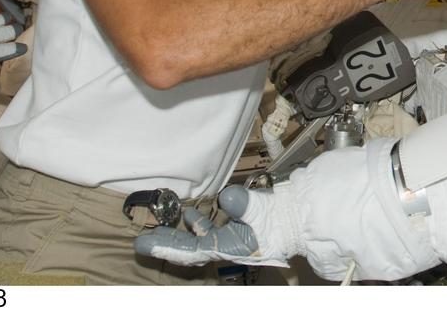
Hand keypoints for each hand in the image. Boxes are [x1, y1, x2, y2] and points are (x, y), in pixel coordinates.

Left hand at [133, 186, 292, 268]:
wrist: (303, 219)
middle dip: (167, 243)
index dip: (167, 247)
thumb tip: (227, 196)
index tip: (144, 245)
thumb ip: (245, 204)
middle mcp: (227, 247)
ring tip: (163, 226)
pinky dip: (198, 224)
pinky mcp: (237, 231)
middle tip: (143, 240)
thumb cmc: (286, 220)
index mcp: (231, 248)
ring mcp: (231, 240)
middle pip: (189, 249)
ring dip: (180, 234)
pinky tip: (190, 215)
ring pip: (198, 240)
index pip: (192, 251)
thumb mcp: (265, 212)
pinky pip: (211, 232)